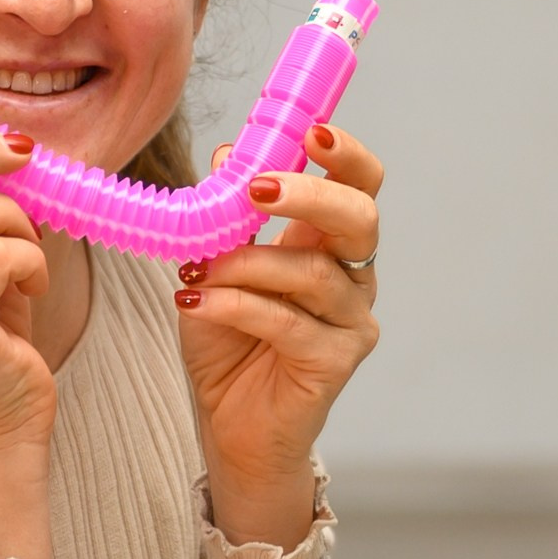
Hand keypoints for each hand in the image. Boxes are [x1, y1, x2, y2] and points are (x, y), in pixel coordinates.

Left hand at [175, 124, 381, 546]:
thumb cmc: (229, 343)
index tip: (311, 132)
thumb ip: (228, 217)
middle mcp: (353, 278)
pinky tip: (198, 301)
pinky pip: (288, 321)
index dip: (345, 155)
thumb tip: (228, 154)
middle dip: (310, 194)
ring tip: (197, 270)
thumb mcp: (217, 267)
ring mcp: (351, 321)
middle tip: (257, 189)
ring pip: (312, 272)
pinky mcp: (336, 362)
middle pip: (360, 218)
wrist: (230, 426)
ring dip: (247, 262)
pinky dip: (237, 305)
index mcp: (330, 243)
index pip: (359, 185)